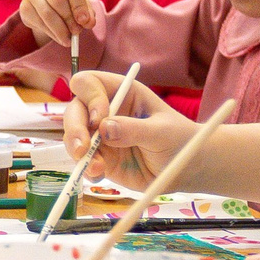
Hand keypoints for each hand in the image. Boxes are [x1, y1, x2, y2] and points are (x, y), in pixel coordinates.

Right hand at [19, 0, 101, 48]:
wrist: (45, 3)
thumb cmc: (67, 1)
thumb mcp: (79, 2)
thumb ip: (86, 12)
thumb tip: (88, 22)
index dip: (79, 5)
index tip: (85, 21)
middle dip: (69, 19)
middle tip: (77, 32)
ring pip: (47, 14)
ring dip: (60, 30)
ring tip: (69, 39)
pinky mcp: (24, 7)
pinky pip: (39, 23)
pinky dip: (52, 33)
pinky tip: (59, 37)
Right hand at [62, 69, 190, 187]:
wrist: (186, 168)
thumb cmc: (178, 139)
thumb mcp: (162, 131)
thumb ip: (135, 129)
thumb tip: (104, 129)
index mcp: (121, 92)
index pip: (89, 83)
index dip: (89, 97)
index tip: (99, 119)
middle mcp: (105, 111)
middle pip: (75, 111)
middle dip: (74, 129)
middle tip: (83, 149)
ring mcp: (101, 136)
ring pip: (74, 138)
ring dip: (78, 153)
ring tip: (97, 168)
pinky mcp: (102, 158)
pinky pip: (84, 162)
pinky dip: (86, 169)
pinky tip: (99, 175)